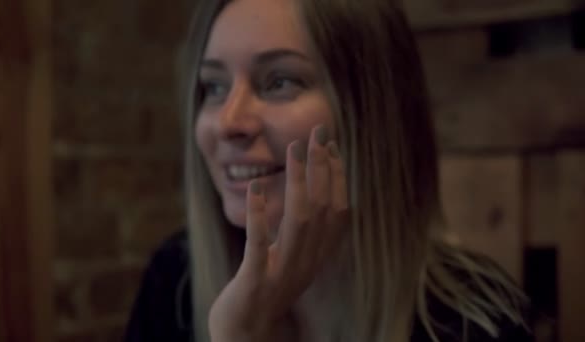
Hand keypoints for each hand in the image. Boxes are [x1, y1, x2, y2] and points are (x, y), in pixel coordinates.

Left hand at [208, 125, 348, 341]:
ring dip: (298, 181)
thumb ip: (304, 235)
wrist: (247, 337)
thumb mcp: (292, 262)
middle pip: (323, 208)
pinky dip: (260, 214)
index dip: (337, 178)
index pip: (337, 212)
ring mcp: (281, 273)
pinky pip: (259, 244)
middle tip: (318, 132)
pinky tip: (258, 187)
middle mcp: (306, 263)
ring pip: (299, 221)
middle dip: (322, 167)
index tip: (332, 147)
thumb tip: (311, 198)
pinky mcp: (255, 282)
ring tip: (293, 149)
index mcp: (316, 257)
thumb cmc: (267, 293)